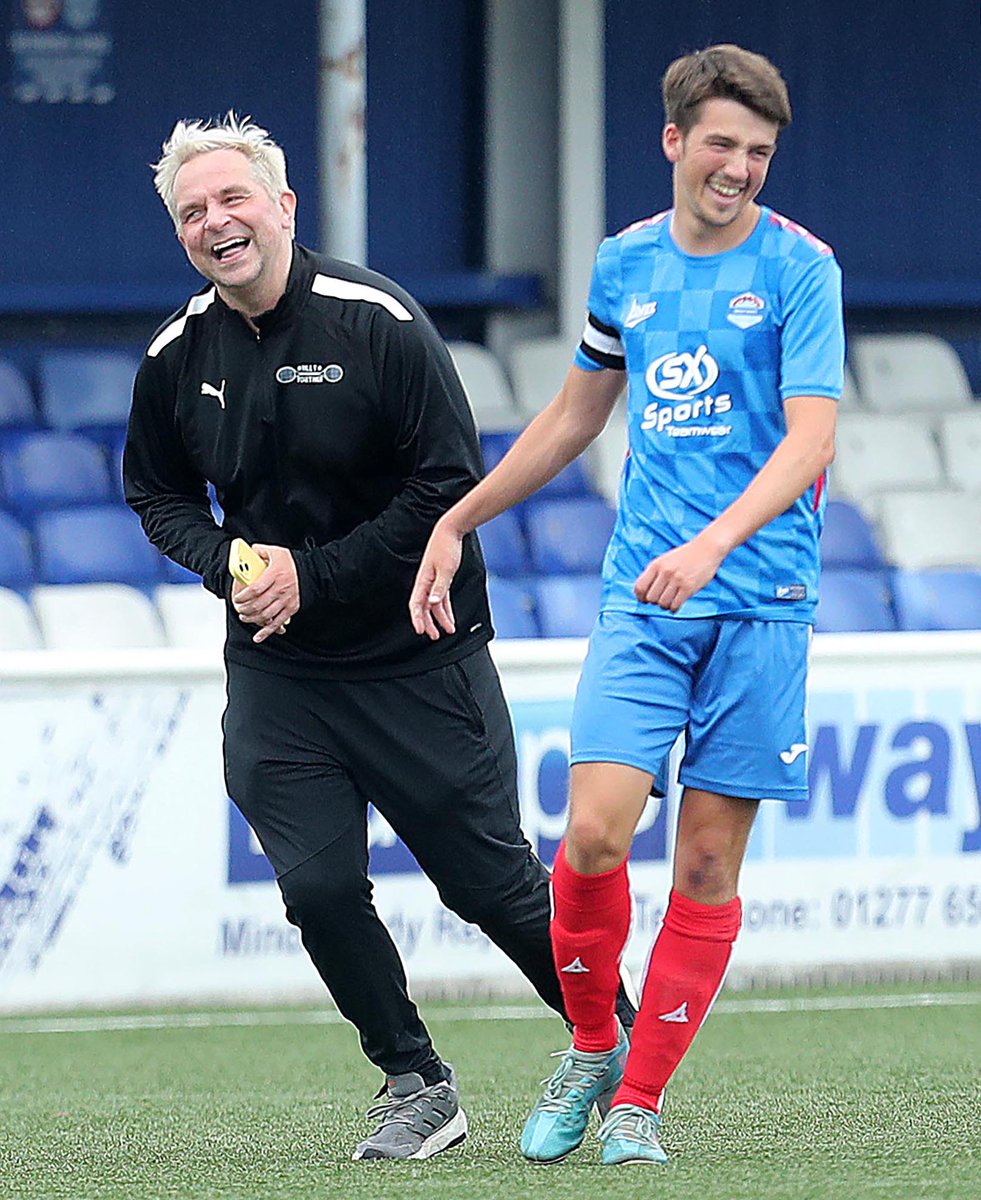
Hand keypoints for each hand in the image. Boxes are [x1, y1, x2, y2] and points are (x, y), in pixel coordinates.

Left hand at [231, 544, 299, 643]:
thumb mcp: (276, 552)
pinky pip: (277, 623)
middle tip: (239, 608)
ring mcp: (286, 601)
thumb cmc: (294, 563)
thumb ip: (260, 551)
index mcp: (275, 575)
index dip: (243, 596)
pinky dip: (267, 632)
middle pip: (258, 604)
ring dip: (252, 619)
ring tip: (245, 617)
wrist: (313, 572)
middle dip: (244, 609)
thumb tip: (248, 551)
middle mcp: (280, 590)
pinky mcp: (291, 609)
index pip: (254, 590)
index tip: (237, 598)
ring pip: (265, 615)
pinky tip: (258, 636)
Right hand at [409, 520, 463, 639]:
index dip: (417, 618)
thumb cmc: (446, 547)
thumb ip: (440, 587)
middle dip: (429, 623)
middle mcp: (425, 583)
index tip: (420, 631)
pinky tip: (450, 618)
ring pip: (434, 605)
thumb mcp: (446, 569)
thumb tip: (433, 603)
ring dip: (440, 618)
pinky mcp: (441, 580)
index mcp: (422, 580)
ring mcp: (433, 582)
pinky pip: (442, 599)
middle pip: (424, 608)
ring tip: (448, 630)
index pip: (416, 604)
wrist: (450, 532)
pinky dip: (446, 609)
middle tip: (434, 636)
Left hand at [633, 534, 725, 611]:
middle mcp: (665, 572)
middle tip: (661, 599)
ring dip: (665, 605)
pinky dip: (674, 608)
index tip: (645, 600)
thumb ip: (655, 573)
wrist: (707, 548)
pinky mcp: (688, 587)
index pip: (640, 587)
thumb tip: (644, 594)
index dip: (640, 597)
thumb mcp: (665, 560)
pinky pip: (675, 605)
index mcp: (656, 565)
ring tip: (670, 601)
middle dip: (654, 602)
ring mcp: (677, 580)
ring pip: (662, 604)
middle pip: (651, 598)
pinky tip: (677, 604)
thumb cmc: (685, 556)